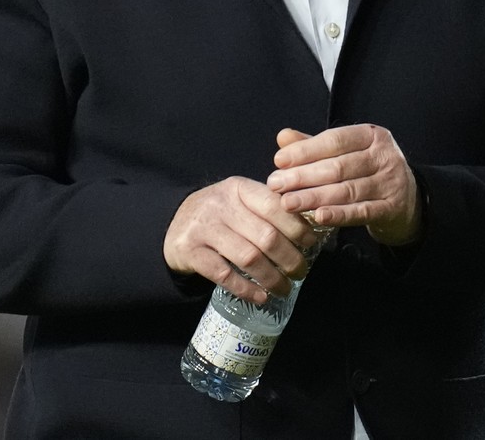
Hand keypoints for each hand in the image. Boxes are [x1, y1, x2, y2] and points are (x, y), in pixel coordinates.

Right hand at [163, 176, 321, 302]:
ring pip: (248, 258)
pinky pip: (224, 275)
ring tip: (284, 288)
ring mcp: (203, 229)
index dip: (297, 226)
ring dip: (271, 278)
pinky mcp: (190, 252)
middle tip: (301, 272)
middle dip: (289, 258)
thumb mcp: (239, 200)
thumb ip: (267, 207)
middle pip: (265, 236)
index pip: (274, 205)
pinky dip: (246, 289)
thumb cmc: (219, 214)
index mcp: (238, 188)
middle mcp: (220, 205)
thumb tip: (310, 227)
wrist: (173, 224)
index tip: (311, 244)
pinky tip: (261, 296)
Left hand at [266, 124, 422, 245]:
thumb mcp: (345, 153)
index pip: (335, 140)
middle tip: (276, 185)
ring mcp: (391, 182)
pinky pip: (361, 211)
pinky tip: (318, 216)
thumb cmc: (368, 172)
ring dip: (314, 197)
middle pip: (338, 166)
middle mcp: (385, 155)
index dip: (305, 150)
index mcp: (372, 135)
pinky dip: (338, 214)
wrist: (407, 200)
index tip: (279, 161)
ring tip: (287, 203)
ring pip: (347, 190)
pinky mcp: (393, 207)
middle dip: (303, 176)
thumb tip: (283, 137)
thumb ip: (314, 145)